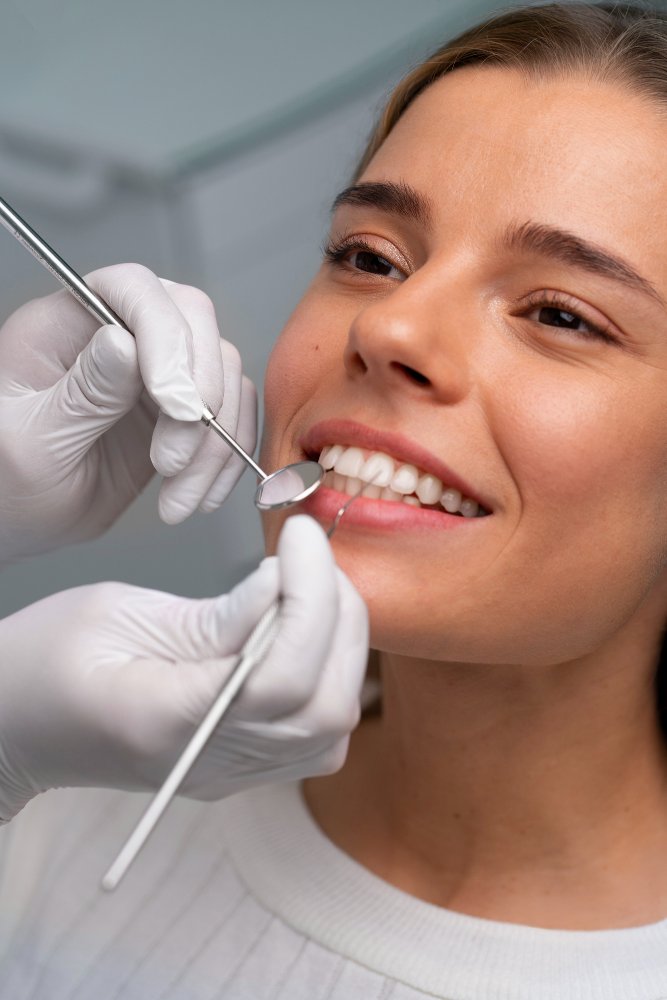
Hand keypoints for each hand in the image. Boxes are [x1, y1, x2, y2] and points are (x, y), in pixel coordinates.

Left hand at [0, 264, 255, 563]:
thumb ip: (82, 392)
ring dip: (215, 443)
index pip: (134, 291)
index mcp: (65, 324)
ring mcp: (154, 374)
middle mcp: (118, 336)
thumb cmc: (6, 481)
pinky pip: (231, 418)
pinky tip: (198, 496)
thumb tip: (126, 342)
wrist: (23, 525)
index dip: (167, 338)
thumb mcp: (31, 442)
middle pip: (195, 325)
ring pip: (222, 376)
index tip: (176, 405)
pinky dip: (227, 459)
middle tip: (172, 461)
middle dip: (199, 398)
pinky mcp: (181, 414)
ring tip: (178, 494)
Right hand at [0, 516, 367, 820]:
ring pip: (330, 726)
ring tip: (313, 583)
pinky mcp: (242, 765)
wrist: (16, 723)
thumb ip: (212, 614)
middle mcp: (207, 761)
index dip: (308, 600)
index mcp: (162, 722)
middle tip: (312, 553)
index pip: (276, 678)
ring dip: (342, 643)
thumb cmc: (44, 662)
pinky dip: (332, 670)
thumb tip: (286, 586)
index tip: (302, 538)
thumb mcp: (115, 614)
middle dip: (335, 617)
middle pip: (320, 709)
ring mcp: (229, 773)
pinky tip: (308, 624)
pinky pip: (315, 732)